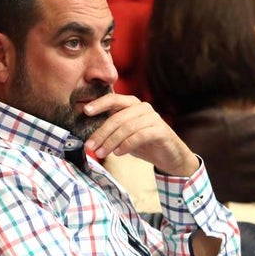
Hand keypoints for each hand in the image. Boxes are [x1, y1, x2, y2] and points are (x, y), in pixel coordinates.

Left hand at [83, 93, 198, 176]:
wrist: (169, 156)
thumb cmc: (144, 144)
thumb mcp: (124, 135)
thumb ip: (110, 130)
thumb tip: (88, 136)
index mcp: (132, 104)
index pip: (113, 99)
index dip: (99, 104)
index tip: (85, 111)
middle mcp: (143, 108)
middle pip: (117, 118)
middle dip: (101, 133)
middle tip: (90, 146)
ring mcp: (153, 118)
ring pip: (127, 127)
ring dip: (111, 142)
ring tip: (101, 153)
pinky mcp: (161, 131)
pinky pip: (140, 136)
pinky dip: (126, 145)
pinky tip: (118, 153)